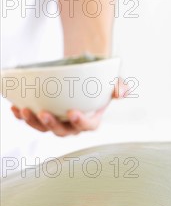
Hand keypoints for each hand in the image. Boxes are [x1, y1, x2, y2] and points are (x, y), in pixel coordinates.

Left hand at [10, 78, 128, 136]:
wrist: (83, 74)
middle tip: (44, 113)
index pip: (88, 126)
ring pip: (44, 128)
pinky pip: (32, 120)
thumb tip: (120, 92)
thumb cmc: (99, 81)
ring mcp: (57, 121)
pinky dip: (22, 117)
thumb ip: (120, 86)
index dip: (80, 123)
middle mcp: (73, 125)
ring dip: (34, 123)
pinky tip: (15, 108)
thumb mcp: (114, 81)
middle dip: (52, 125)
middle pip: (63, 131)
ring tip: (24, 110)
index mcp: (91, 120)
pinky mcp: (43, 115)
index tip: (72, 112)